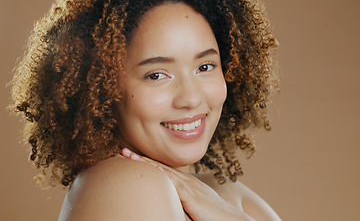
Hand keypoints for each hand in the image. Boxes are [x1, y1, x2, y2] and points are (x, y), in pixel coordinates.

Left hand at [121, 148, 254, 220]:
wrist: (232, 220)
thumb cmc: (213, 217)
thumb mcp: (194, 207)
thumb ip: (182, 203)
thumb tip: (168, 205)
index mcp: (187, 184)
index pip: (163, 170)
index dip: (147, 163)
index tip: (131, 158)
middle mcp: (187, 181)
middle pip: (160, 167)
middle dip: (141, 159)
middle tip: (122, 151)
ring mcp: (190, 187)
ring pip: (164, 171)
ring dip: (146, 163)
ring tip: (128, 156)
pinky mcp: (193, 196)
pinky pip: (175, 184)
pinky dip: (162, 175)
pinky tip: (151, 170)